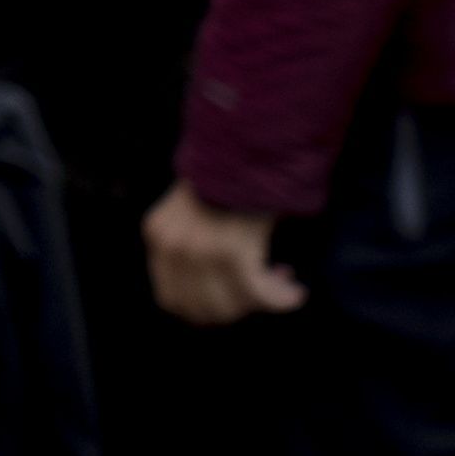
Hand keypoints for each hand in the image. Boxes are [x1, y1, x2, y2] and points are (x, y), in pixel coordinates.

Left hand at [142, 181, 302, 324]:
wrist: (249, 144)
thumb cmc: (229, 177)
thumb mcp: (190, 210)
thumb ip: (191, 248)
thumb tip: (218, 301)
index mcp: (157, 235)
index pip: (172, 300)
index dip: (205, 310)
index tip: (234, 301)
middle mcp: (172, 246)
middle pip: (202, 310)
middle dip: (238, 309)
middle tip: (262, 293)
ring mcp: (200, 252)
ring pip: (232, 306)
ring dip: (262, 303)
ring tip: (282, 283)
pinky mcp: (232, 253)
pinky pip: (260, 295)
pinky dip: (282, 300)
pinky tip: (296, 293)